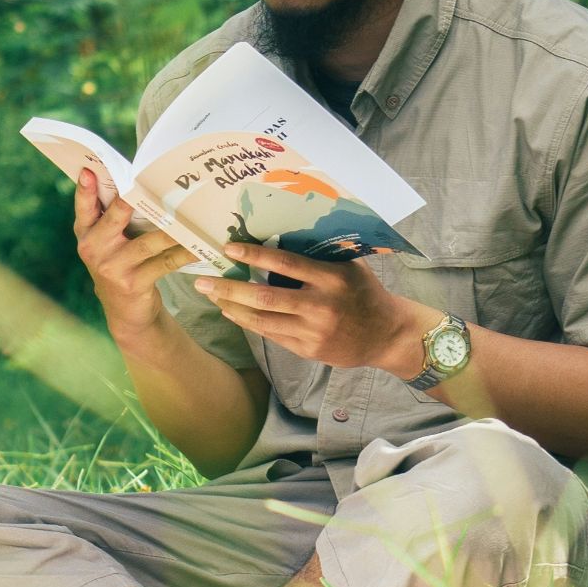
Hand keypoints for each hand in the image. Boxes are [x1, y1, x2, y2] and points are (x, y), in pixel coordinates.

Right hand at [73, 169, 196, 337]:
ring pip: (148, 241)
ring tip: (191, 216)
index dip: (84, 189)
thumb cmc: (120, 264)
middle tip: (151, 183)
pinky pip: (165, 262)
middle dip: (134, 199)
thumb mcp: (106, 243)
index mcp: (86, 233)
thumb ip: (111, 217)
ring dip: (173, 229)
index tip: (88, 170)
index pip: (84, 206)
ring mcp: (113, 267)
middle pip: (117, 215)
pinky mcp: (133, 283)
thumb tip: (135, 179)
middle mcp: (94, 248)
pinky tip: (199, 247)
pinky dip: (184, 253)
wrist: (125, 312)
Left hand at [194, 242, 441, 374]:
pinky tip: (232, 312)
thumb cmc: (364, 292)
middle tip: (201, 280)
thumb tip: (278, 236)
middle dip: (228, 288)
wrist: (386, 334)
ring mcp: (313, 331)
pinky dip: (248, 323)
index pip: (285, 264)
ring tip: (210, 295)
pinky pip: (270, 335)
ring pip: (262, 320)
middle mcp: (321, 306)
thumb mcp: (348, 266)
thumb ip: (318, 256)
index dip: (254, 256)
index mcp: (332, 278)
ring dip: (232, 307)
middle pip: (264, 297)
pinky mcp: (308, 350)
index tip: (228, 248)